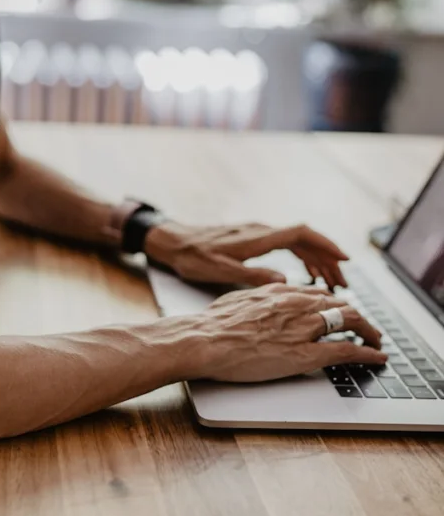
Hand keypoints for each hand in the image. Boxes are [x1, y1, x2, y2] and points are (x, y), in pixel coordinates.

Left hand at [145, 220, 348, 289]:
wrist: (172, 241)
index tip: (344, 260)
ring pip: (297, 244)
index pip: (301, 234)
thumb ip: (252, 276)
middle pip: (305, 241)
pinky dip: (301, 259)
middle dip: (328, 260)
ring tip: (331, 283)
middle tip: (344, 283)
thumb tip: (283, 282)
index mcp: (257, 238)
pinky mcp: (252, 240)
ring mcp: (257, 235)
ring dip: (316, 261)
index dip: (325, 245)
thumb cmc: (192, 256)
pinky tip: (305, 274)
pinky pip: (285, 246)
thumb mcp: (219, 270)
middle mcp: (261, 232)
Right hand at [188, 284, 385, 382]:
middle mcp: (297, 304)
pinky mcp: (305, 353)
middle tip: (364, 326)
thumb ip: (259, 296)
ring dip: (367, 331)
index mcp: (280, 291)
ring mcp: (303, 327)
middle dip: (356, 316)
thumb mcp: (238, 298)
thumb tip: (266, 294)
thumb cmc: (212, 324)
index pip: (318, 293)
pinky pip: (346, 350)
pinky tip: (377, 356)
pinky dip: (367, 352)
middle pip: (339, 304)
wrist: (205, 340)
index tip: (339, 309)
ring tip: (375, 339)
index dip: (333, 303)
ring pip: (349, 322)